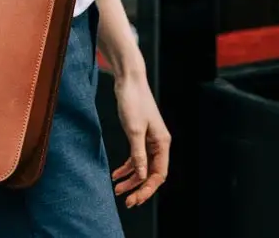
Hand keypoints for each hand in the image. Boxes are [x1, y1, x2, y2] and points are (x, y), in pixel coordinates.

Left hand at [111, 72, 170, 207]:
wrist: (128, 79)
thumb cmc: (133, 101)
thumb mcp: (133, 130)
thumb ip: (138, 155)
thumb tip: (141, 176)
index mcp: (162, 143)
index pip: (159, 174)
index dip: (147, 189)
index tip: (134, 199)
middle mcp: (158, 143)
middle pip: (151, 173)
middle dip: (138, 187)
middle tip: (125, 200)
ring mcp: (149, 139)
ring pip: (142, 166)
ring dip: (130, 178)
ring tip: (117, 188)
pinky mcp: (139, 134)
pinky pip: (135, 156)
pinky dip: (126, 166)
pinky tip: (116, 173)